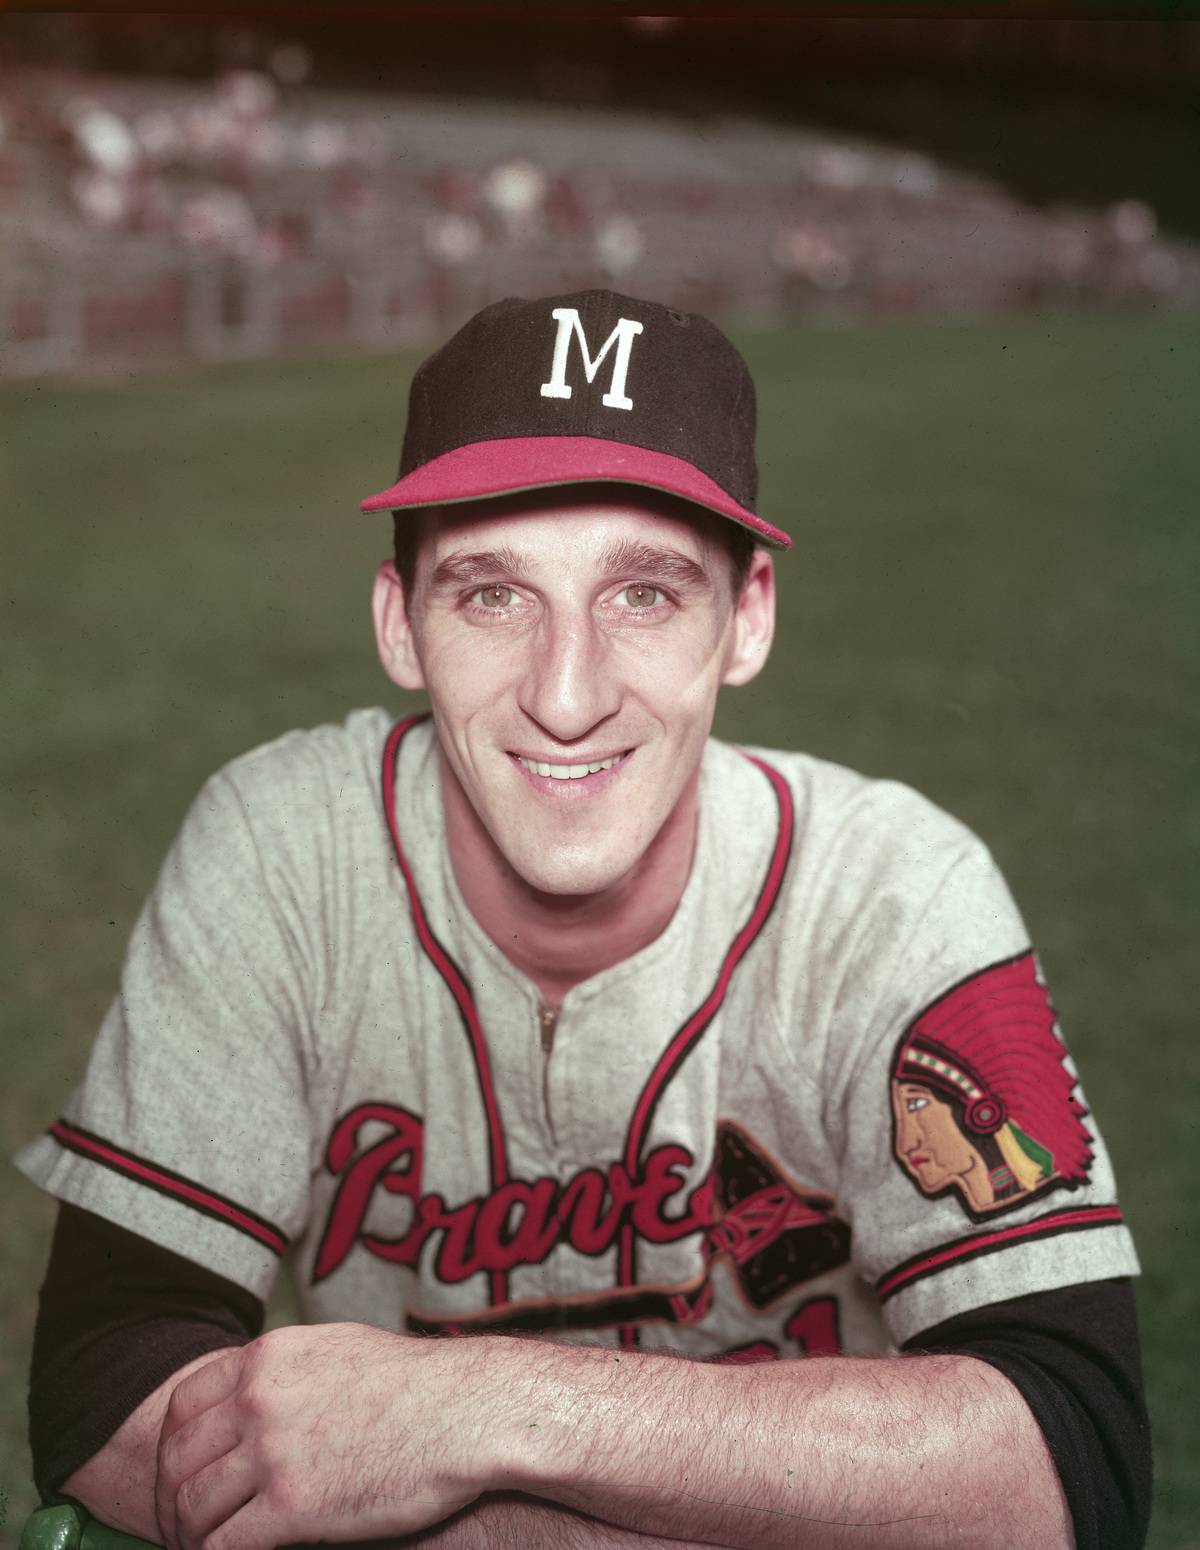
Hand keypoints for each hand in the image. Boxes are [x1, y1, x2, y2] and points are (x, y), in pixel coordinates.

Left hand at [155, 1323, 487, 1549]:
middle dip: (170, 1497)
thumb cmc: (415, 1384)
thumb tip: (254, 1391)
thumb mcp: (337, 1349)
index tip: (179, 1473)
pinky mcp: (294, 1506)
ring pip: (191, 1506)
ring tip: (200, 1548)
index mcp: (268, 1358)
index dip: (171, 1446)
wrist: (464, 1412)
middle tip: (181, 1524)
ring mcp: (274, 1452)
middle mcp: (260, 1399)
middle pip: (177, 1458)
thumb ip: (286, 1370)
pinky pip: (222, 1546)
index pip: (182, 1403)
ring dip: (187, 1535)